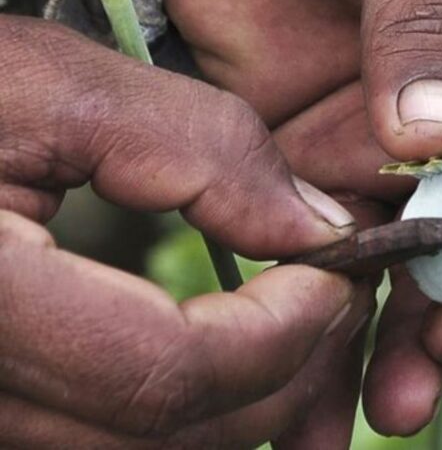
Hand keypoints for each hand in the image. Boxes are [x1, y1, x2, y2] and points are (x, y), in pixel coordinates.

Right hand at [0, 17, 370, 446]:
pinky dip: (172, 410)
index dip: (280, 334)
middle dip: (278, 376)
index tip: (337, 271)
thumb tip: (318, 230)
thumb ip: (198, 148)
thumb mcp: (46, 85)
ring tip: (284, 320)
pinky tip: (209, 350)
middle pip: (160, 437)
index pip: (166, 374)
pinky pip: (88, 438)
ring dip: (234, 403)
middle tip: (331, 297)